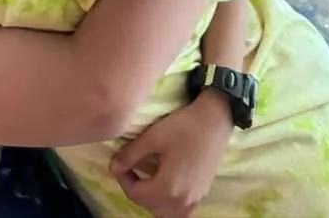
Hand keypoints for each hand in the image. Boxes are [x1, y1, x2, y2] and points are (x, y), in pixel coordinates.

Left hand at [109, 91, 233, 217]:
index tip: (118, 160)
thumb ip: (131, 154)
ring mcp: (194, 199)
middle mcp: (182, 201)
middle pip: (149, 206)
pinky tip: (164, 184)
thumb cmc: (183, 126)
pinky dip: (168, 204)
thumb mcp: (153, 137)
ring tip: (146, 177)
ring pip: (164, 212)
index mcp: (168, 188)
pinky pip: (179, 210)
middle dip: (136, 190)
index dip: (123, 178)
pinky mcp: (201, 194)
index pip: (135, 194)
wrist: (215, 120)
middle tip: (130, 168)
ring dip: (151, 200)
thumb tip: (113, 166)